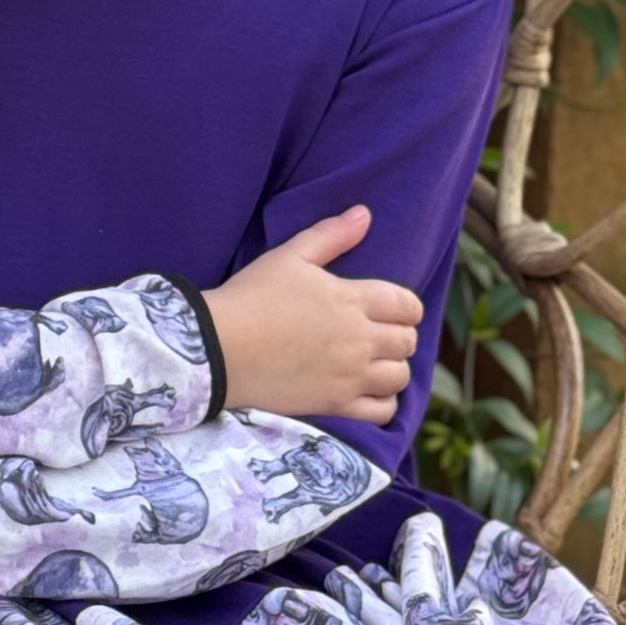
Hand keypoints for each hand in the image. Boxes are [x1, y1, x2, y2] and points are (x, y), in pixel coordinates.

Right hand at [204, 207, 421, 424]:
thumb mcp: (288, 256)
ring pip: (400, 375)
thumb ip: (330, 235)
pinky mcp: (335, 403)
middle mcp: (360, 338)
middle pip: (408, 341)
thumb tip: (365, 213)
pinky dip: (385, 403)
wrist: (218, 346)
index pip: (407, 305)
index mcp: (352, 299)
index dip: (406, 307)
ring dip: (393, 368)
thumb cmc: (250, 296)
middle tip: (377, 335)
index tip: (391, 310)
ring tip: (374, 363)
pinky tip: (370, 392)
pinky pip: (382, 411)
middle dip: (399, 336)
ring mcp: (350, 374)